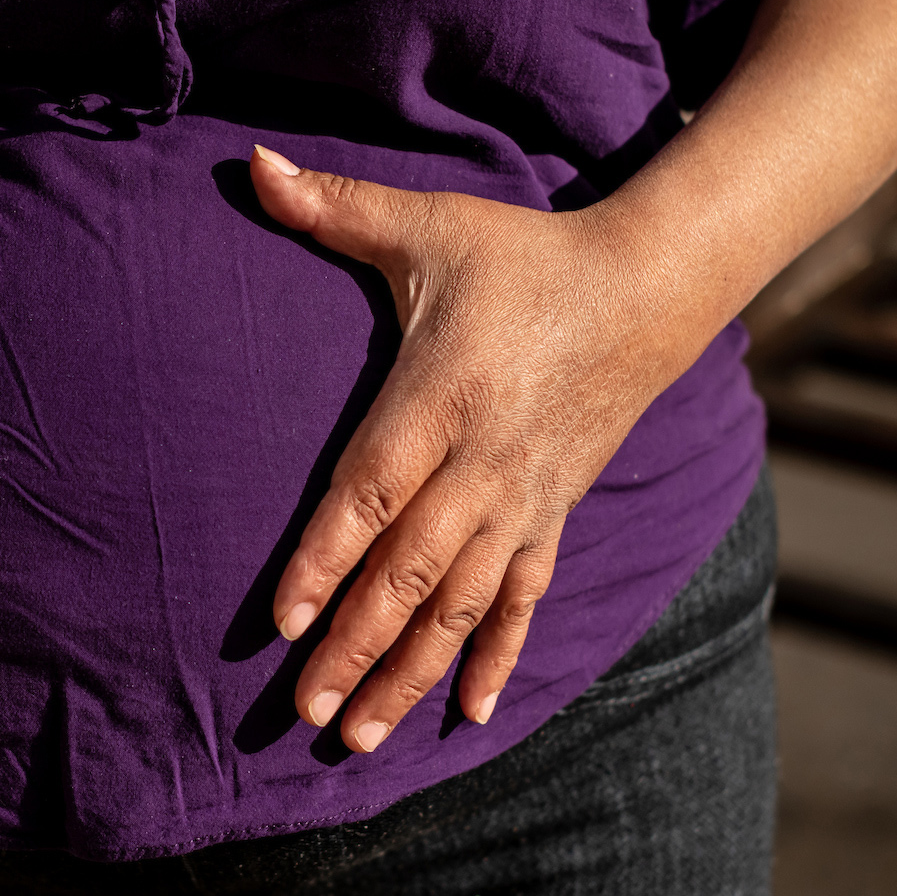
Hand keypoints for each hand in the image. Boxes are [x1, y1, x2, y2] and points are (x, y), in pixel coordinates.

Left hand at [248, 145, 669, 752]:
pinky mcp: (555, 512)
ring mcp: (525, 498)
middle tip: (305, 711)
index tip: (285, 622)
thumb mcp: (430, 225)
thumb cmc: (522, 256)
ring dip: (412, 671)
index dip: (326, 560)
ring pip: (463, 602)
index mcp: (440, 397)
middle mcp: (484, 464)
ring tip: (361, 732)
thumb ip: (334, 206)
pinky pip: (526, 597)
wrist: (647, 285)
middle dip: (358, 645)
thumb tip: (249, 163)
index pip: (371, 494)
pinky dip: (499, 657)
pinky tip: (469, 713)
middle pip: (412, 570)